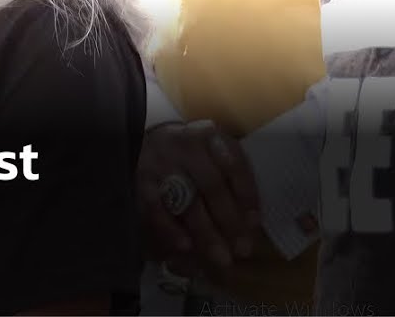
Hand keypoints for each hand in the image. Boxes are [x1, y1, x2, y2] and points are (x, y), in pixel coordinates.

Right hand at [138, 120, 260, 278]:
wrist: (144, 140)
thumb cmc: (190, 154)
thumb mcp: (213, 151)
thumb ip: (232, 177)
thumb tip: (251, 222)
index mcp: (209, 137)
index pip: (233, 165)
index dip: (246, 195)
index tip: (254, 224)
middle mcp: (185, 146)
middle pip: (211, 185)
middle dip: (229, 221)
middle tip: (242, 250)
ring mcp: (160, 163)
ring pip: (186, 200)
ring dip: (205, 231)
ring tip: (220, 257)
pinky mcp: (139, 180)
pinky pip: (155, 208)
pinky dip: (170, 228)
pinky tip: (185, 246)